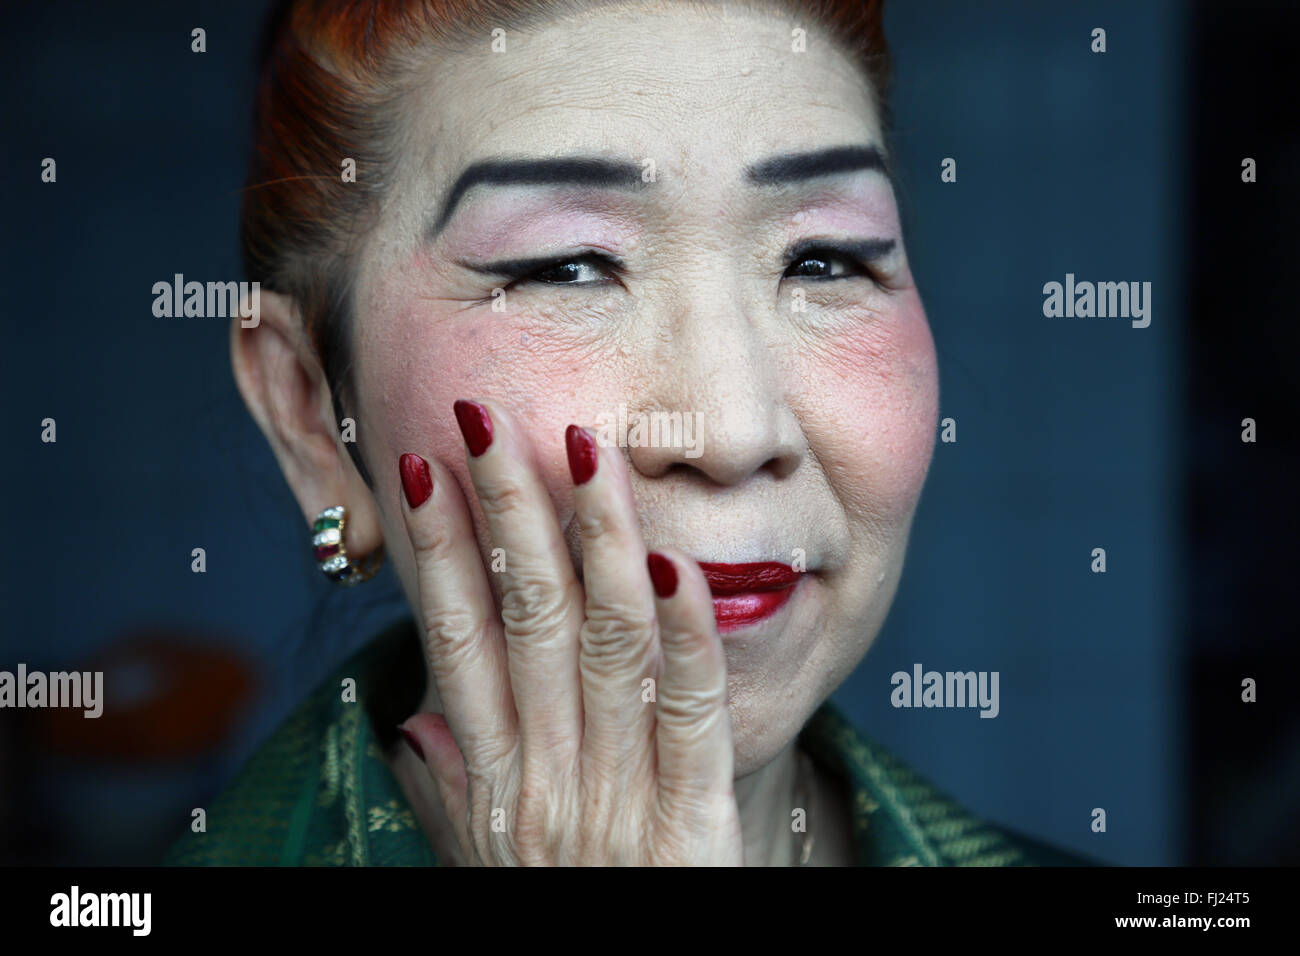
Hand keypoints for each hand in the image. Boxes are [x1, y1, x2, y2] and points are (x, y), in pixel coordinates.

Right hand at [395, 400, 743, 864]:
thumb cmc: (562, 917)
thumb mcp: (488, 860)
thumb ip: (451, 792)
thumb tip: (412, 723)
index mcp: (495, 778)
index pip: (455, 640)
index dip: (438, 552)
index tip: (422, 471)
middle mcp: (547, 777)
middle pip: (525, 618)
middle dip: (507, 511)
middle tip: (490, 421)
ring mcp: (619, 796)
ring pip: (607, 642)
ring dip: (597, 540)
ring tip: (587, 452)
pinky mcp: (692, 822)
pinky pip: (691, 710)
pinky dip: (688, 633)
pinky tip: (681, 564)